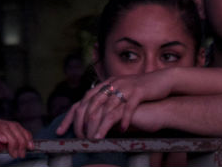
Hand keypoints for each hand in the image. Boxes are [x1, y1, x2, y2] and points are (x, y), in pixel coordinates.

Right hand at [0, 114, 32, 158]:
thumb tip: (18, 146)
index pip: (12, 125)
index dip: (24, 134)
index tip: (32, 146)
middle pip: (9, 125)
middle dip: (20, 139)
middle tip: (23, 153)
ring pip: (1, 127)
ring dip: (12, 140)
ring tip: (15, 152)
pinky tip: (3, 140)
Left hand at [57, 73, 172, 139]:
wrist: (160, 82)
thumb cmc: (139, 94)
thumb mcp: (119, 99)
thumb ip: (106, 109)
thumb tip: (93, 126)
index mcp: (104, 86)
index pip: (81, 102)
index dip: (70, 117)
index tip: (61, 131)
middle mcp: (111, 84)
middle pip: (91, 105)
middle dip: (84, 124)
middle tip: (82, 139)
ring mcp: (124, 87)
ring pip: (108, 107)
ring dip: (101, 125)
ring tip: (96, 138)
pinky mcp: (138, 91)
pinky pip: (129, 107)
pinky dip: (125, 119)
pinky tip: (123, 130)